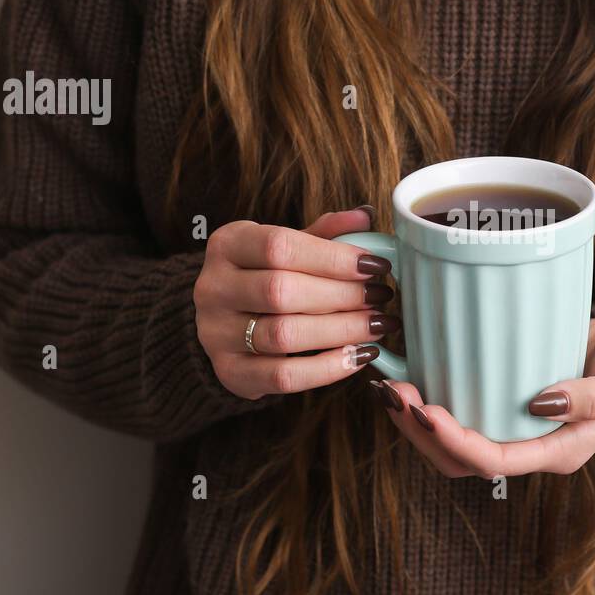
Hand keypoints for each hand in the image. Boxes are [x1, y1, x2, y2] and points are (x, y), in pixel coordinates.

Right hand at [194, 209, 397, 398]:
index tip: (375, 266)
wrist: (227, 319)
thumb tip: (364, 217)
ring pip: (282, 335)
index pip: (279, 247)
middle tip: (381, 297)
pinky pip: (283, 376)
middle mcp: (213, 287)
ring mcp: (216, 333)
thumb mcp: (288, 245)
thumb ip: (324, 232)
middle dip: (342, 295)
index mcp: (228, 244)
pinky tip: (358, 355)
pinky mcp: (230, 372)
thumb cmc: (267, 274)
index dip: (333, 257)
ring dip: (341, 331)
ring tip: (378, 324)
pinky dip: (327, 368)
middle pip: (280, 291)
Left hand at [373, 318, 594, 476]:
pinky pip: (460, 410)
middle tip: (394, 393)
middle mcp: (531, 445)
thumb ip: (592, 396)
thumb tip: (540, 404)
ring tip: (390, 386)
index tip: (428, 410)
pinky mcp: (505, 398)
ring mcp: (516, 424)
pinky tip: (408, 371)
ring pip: (452, 442)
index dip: (457, 442)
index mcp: (559, 451)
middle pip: (461, 461)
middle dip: (422, 433)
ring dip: (416, 420)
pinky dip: (429, 397)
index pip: (496, 461)